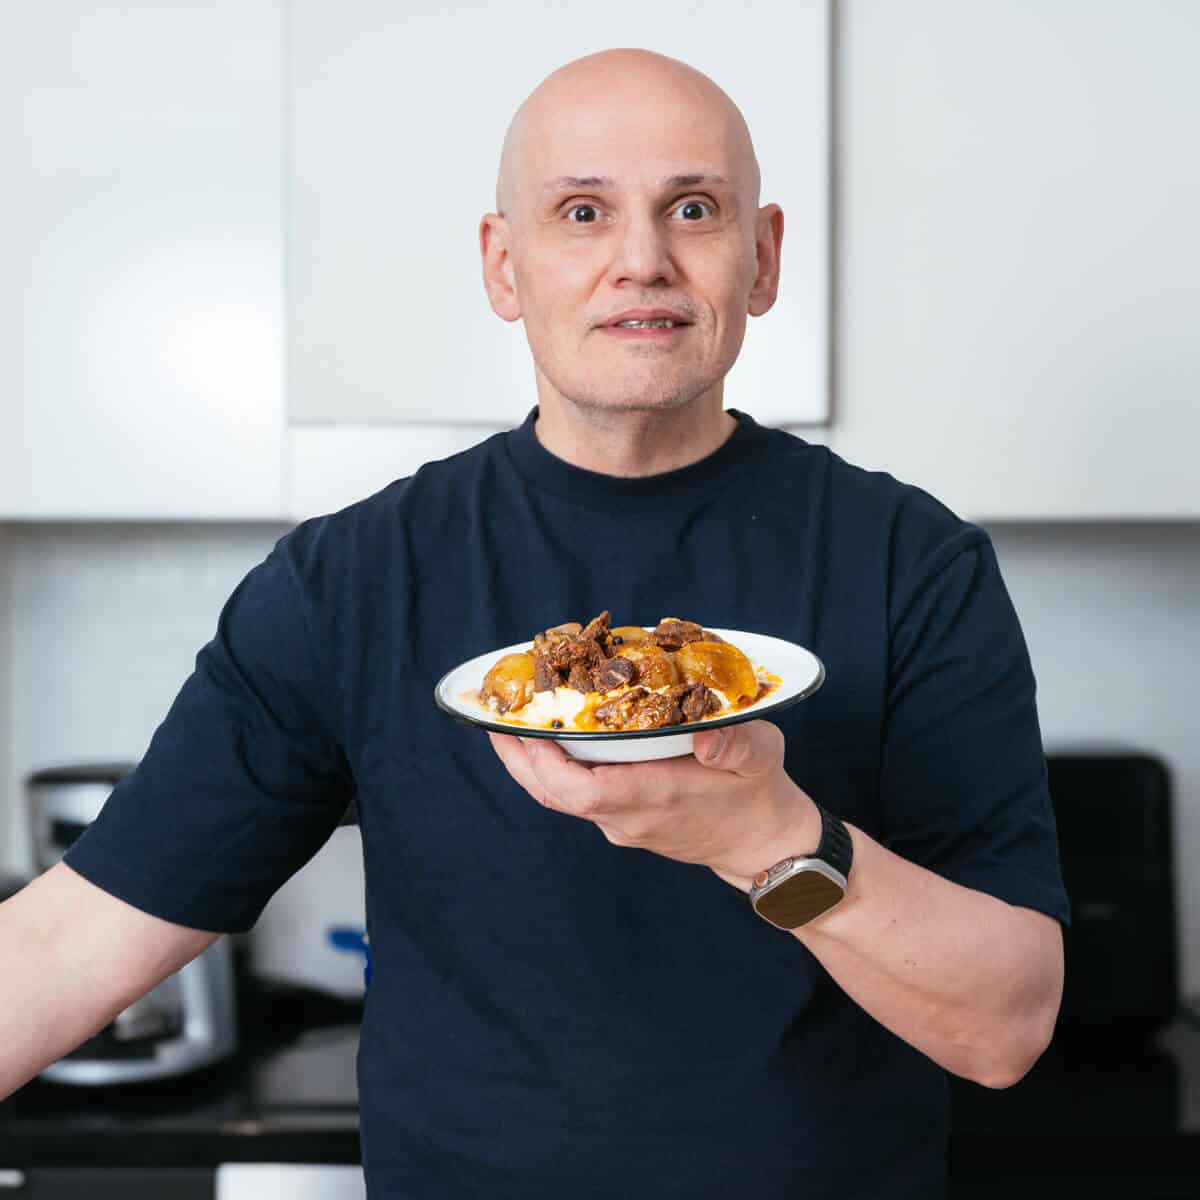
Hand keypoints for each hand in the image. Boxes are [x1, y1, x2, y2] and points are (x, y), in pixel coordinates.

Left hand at [487, 720, 820, 885]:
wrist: (764, 843)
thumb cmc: (759, 791)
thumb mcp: (761, 756)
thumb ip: (735, 744)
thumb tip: (706, 734)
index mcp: (653, 797)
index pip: (580, 791)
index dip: (543, 764)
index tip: (520, 729)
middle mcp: (628, 816)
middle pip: (553, 794)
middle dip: (518, 758)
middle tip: (493, 717)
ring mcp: (622, 823)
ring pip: (560, 797)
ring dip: (531, 763)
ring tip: (508, 722)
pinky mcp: (624, 821)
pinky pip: (578, 796)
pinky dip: (556, 768)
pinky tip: (551, 738)